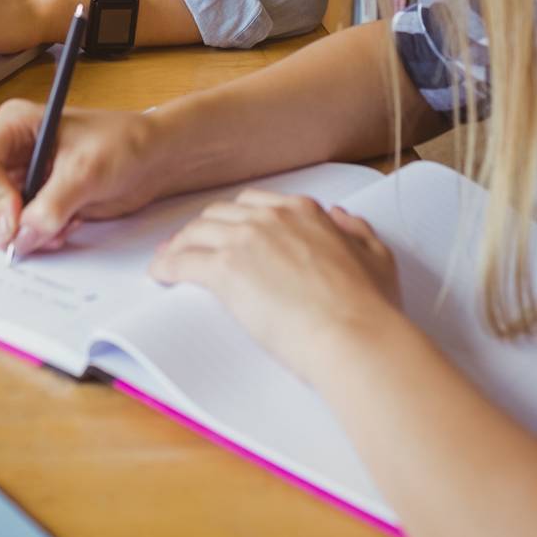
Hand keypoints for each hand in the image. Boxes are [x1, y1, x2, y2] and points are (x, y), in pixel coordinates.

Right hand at [0, 100, 166, 252]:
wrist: (153, 160)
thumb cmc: (126, 143)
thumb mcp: (89, 170)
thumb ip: (52, 204)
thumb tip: (21, 236)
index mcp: (12, 125)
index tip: (17, 219)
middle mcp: (6, 150)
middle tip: (22, 234)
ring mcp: (14, 178)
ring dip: (17, 232)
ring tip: (58, 227)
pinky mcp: (28, 202)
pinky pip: (11, 230)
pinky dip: (32, 238)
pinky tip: (64, 227)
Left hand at [149, 191, 401, 386]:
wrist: (353, 333)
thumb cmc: (369, 305)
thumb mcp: (377, 255)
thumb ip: (357, 230)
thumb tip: (340, 217)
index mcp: (303, 212)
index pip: (256, 204)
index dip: (236, 218)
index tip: (228, 231)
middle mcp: (271, 217)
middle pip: (220, 214)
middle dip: (204, 229)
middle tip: (192, 245)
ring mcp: (245, 240)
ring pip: (197, 232)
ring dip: (180, 245)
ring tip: (169, 260)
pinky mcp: (225, 269)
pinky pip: (183, 261)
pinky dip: (167, 265)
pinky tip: (160, 275)